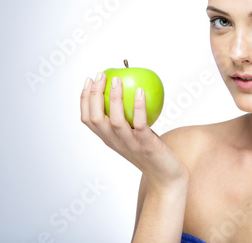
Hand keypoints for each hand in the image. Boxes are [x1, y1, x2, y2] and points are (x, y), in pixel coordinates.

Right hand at [80, 72, 188, 189]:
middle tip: (100, 75)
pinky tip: (140, 91)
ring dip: (114, 99)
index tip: (88, 80)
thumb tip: (130, 87)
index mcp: (108, 139)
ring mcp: (130, 145)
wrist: (167, 176)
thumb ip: (128, 118)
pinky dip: (138, 107)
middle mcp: (115, 142)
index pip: (88, 119)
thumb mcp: (134, 133)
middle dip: (94, 95)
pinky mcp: (146, 146)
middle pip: (96, 118)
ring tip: (117, 79)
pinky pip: (140, 124)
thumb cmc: (152, 151)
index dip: (84, 99)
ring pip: (115, 121)